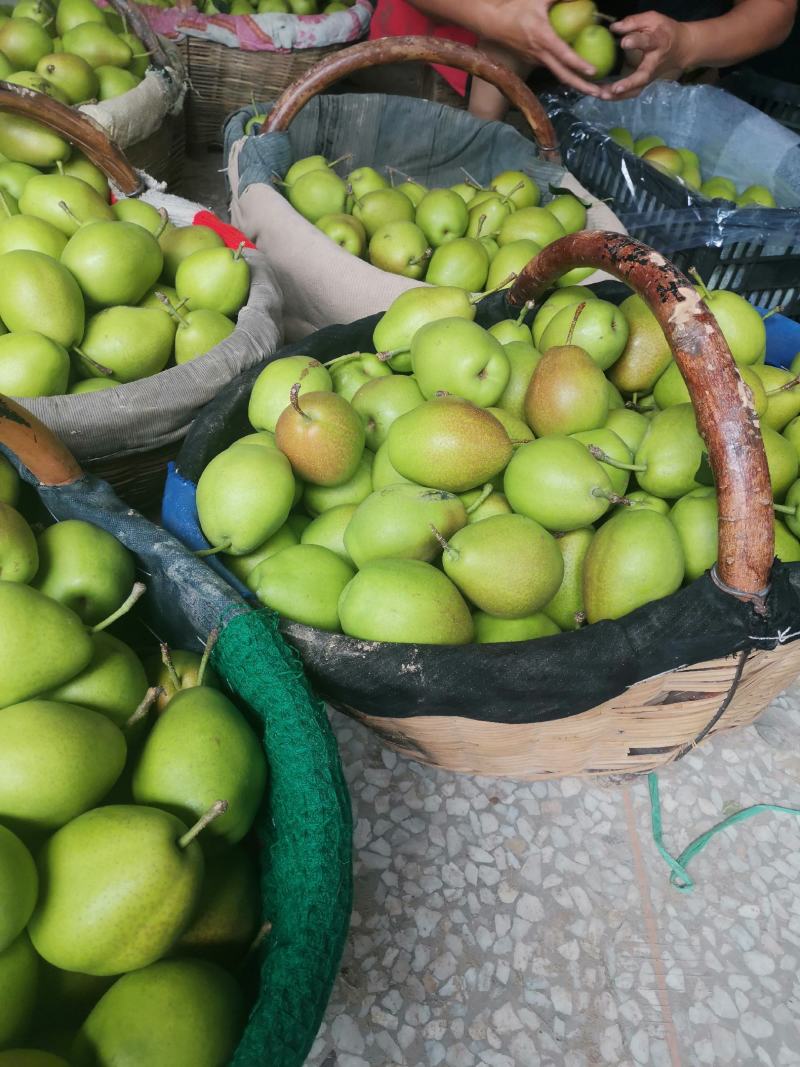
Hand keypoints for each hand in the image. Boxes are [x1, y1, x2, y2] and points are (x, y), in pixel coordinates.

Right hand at [490, 0, 606, 96]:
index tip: (593, 71)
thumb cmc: (515, 8)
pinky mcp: (533, 61)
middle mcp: (540, 54)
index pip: (564, 55)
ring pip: (558, 74)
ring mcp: (536, 60)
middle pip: (563, 76)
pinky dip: (566, 73)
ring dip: (576, 83)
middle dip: (582, 87)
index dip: (579, 65)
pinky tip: (577, 73)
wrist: (492, 22)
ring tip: (593, 88)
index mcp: (543, 39)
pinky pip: (552, 67)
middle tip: (600, 94)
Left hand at [604, 11, 691, 99]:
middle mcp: (654, 63)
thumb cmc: (663, 31)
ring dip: (618, 95)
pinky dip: (616, 97)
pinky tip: (601, 95)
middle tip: (614, 89)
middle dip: (629, 83)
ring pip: (636, 90)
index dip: (636, 42)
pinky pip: (630, 93)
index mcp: (657, 42)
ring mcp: (649, 77)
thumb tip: (614, 28)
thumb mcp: (652, 20)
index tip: (624, 42)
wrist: (681, 48)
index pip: (647, 42)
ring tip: (601, 95)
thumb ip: (633, 22)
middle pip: (643, 76)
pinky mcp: (644, 84)